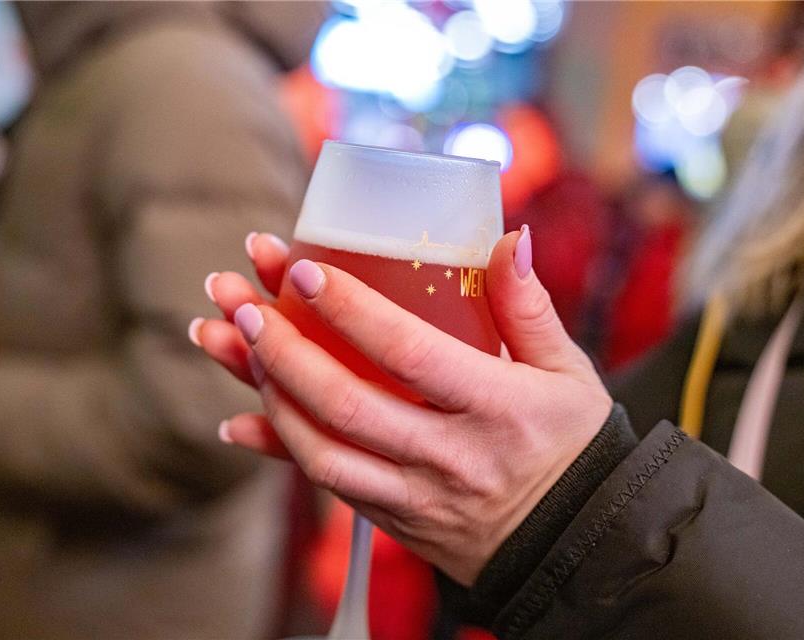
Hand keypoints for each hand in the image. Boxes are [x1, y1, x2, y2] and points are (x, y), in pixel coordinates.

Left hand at [193, 228, 611, 584]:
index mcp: (495, 407)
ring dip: (268, 394)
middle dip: (282, 350)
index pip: (410, 355)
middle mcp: (448, 455)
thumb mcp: (567, 373)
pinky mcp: (393, 518)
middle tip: (242, 303)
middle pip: (346, 403)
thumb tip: (511, 238)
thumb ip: (529, 306)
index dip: (350, 311)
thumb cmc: (571, 447)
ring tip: (232, 343)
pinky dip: (277, 448)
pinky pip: (325, 484)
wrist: (571, 546)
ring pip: (322, 450)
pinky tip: (238, 420)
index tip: (303, 269)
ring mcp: (415, 495)